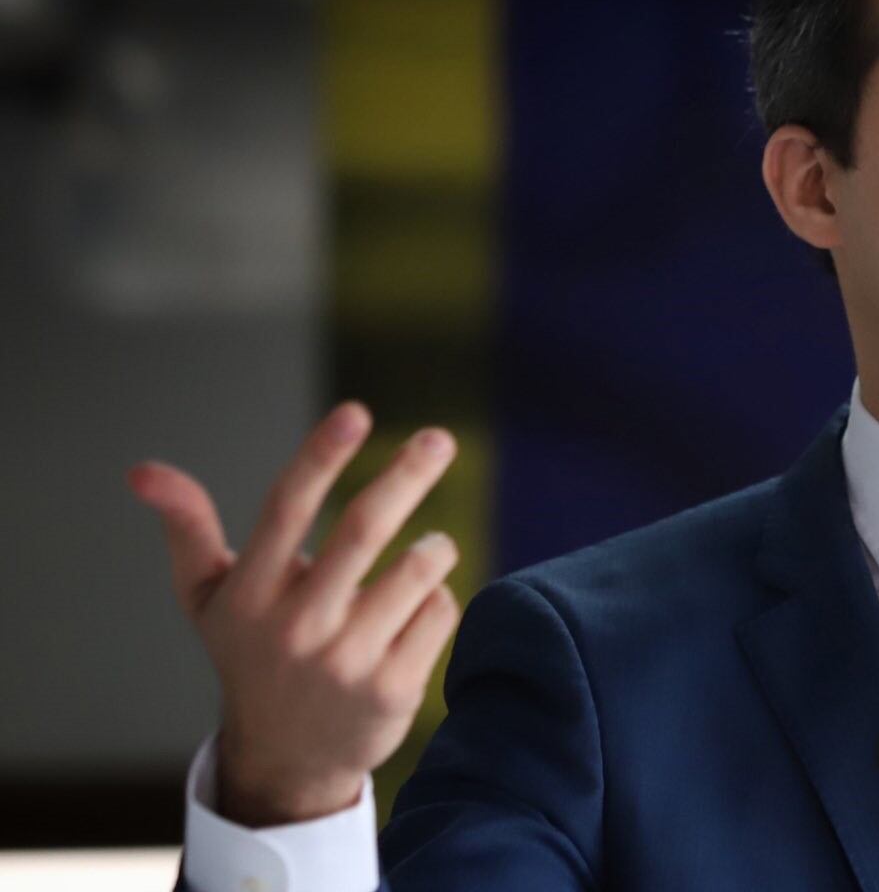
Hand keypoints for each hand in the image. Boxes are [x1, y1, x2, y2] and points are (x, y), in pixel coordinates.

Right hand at [129, 402, 463, 826]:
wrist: (286, 761)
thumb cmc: (252, 656)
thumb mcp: (209, 600)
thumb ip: (187, 529)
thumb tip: (142, 471)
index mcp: (250, 594)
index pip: (285, 509)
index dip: (320, 456)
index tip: (355, 412)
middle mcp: (296, 625)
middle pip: (363, 530)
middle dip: (407, 475)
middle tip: (438, 439)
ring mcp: (347, 660)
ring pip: (417, 570)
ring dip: (433, 547)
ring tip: (427, 548)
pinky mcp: (392, 690)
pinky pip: (440, 612)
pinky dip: (437, 599)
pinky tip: (416, 613)